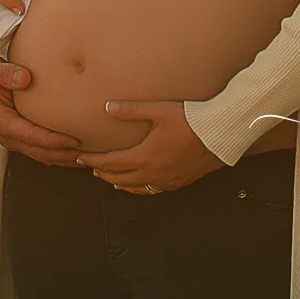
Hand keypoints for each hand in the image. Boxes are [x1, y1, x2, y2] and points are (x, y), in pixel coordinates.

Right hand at [0, 58, 83, 165]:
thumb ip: (3, 73)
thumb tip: (24, 78)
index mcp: (2, 122)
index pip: (32, 137)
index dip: (55, 141)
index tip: (75, 139)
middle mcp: (9, 136)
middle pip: (42, 153)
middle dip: (66, 155)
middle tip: (91, 152)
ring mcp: (17, 139)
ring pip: (45, 156)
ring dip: (67, 158)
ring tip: (91, 154)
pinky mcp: (24, 138)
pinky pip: (45, 151)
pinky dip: (63, 153)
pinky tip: (80, 149)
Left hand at [76, 99, 223, 191]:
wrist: (219, 136)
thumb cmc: (190, 121)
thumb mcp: (158, 111)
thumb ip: (131, 110)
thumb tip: (108, 107)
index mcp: (143, 157)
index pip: (111, 162)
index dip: (94, 160)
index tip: (81, 158)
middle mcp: (152, 173)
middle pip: (120, 177)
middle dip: (103, 172)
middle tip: (91, 168)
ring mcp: (166, 180)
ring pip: (136, 187)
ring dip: (120, 182)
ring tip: (110, 179)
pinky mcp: (178, 182)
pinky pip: (153, 190)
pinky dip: (140, 189)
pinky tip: (140, 185)